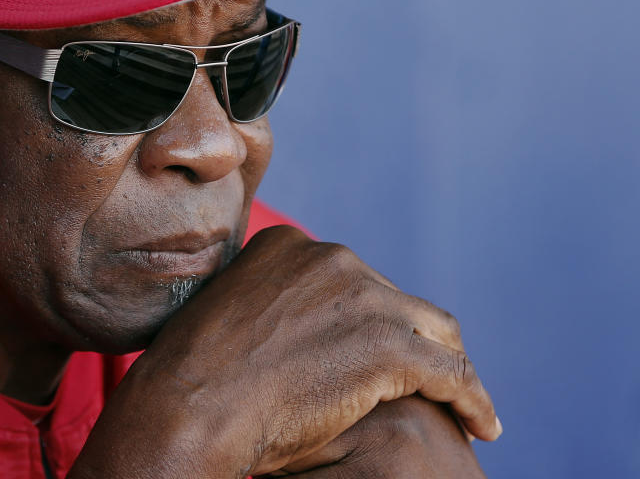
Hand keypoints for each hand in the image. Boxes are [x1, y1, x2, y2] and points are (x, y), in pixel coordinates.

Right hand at [71, 226, 498, 477]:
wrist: (187, 407)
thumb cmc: (194, 379)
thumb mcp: (226, 315)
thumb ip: (265, 304)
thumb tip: (285, 332)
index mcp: (288, 245)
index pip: (354, 280)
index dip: (373, 318)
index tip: (382, 351)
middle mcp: (330, 256)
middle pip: (397, 301)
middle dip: (410, 342)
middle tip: (425, 383)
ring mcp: (362, 296)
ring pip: (434, 332)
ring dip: (451, 368)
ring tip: (465, 404)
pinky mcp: (387, 345)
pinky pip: (451, 374)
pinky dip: (473, 400)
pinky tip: (484, 425)